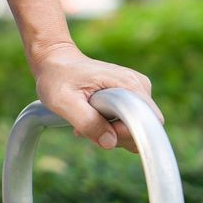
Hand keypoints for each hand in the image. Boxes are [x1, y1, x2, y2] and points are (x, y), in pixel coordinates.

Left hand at [32, 44, 162, 153]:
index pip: (148, 123)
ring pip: (134, 126)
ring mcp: (135, 90)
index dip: (126, 134)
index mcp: (129, 84)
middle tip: (88, 125)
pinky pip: (127, 121)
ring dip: (110, 130)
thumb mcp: (64, 101)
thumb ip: (87, 122)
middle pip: (143, 127)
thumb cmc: (57, 76)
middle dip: (116, 135)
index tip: (101, 130)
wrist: (54, 60)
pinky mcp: (129, 96)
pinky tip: (89, 117)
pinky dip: (109, 125)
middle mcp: (139, 86)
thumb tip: (111, 142)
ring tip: (85, 118)